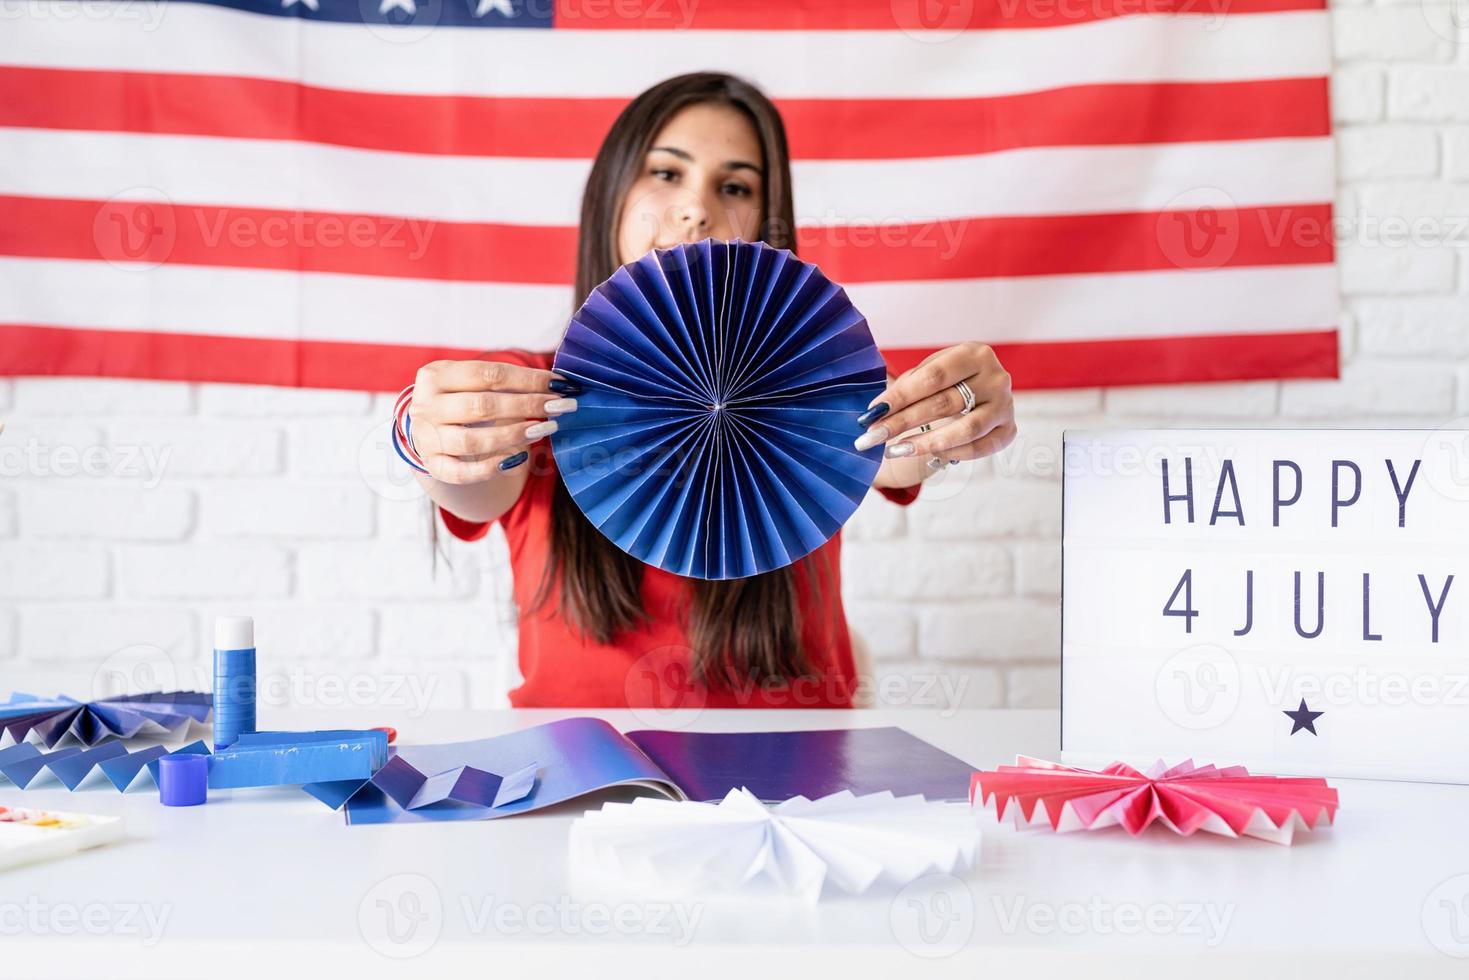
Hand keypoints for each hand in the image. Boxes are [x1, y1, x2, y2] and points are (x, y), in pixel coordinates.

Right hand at [408, 359, 579, 483]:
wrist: (430, 427)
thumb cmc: (462, 398)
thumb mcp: (472, 382)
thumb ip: (507, 382)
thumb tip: (558, 385)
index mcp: (436, 375)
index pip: (489, 374)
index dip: (528, 380)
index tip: (560, 385)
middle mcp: (426, 405)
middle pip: (482, 406)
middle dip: (527, 405)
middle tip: (559, 407)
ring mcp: (426, 438)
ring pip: (472, 441)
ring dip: (513, 436)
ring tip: (544, 429)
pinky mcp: (433, 465)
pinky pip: (462, 473)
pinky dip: (491, 468)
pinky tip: (518, 459)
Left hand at [854, 342, 1015, 464]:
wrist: (980, 391)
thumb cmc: (948, 380)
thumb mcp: (930, 372)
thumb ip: (907, 388)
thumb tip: (875, 413)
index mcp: (974, 354)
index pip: (933, 377)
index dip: (901, 396)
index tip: (873, 412)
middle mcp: (996, 378)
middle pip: (945, 403)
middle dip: (904, 422)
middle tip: (874, 436)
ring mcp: (1005, 405)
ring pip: (966, 429)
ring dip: (927, 442)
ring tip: (896, 450)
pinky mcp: (1009, 430)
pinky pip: (980, 448)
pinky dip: (952, 453)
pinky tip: (928, 455)